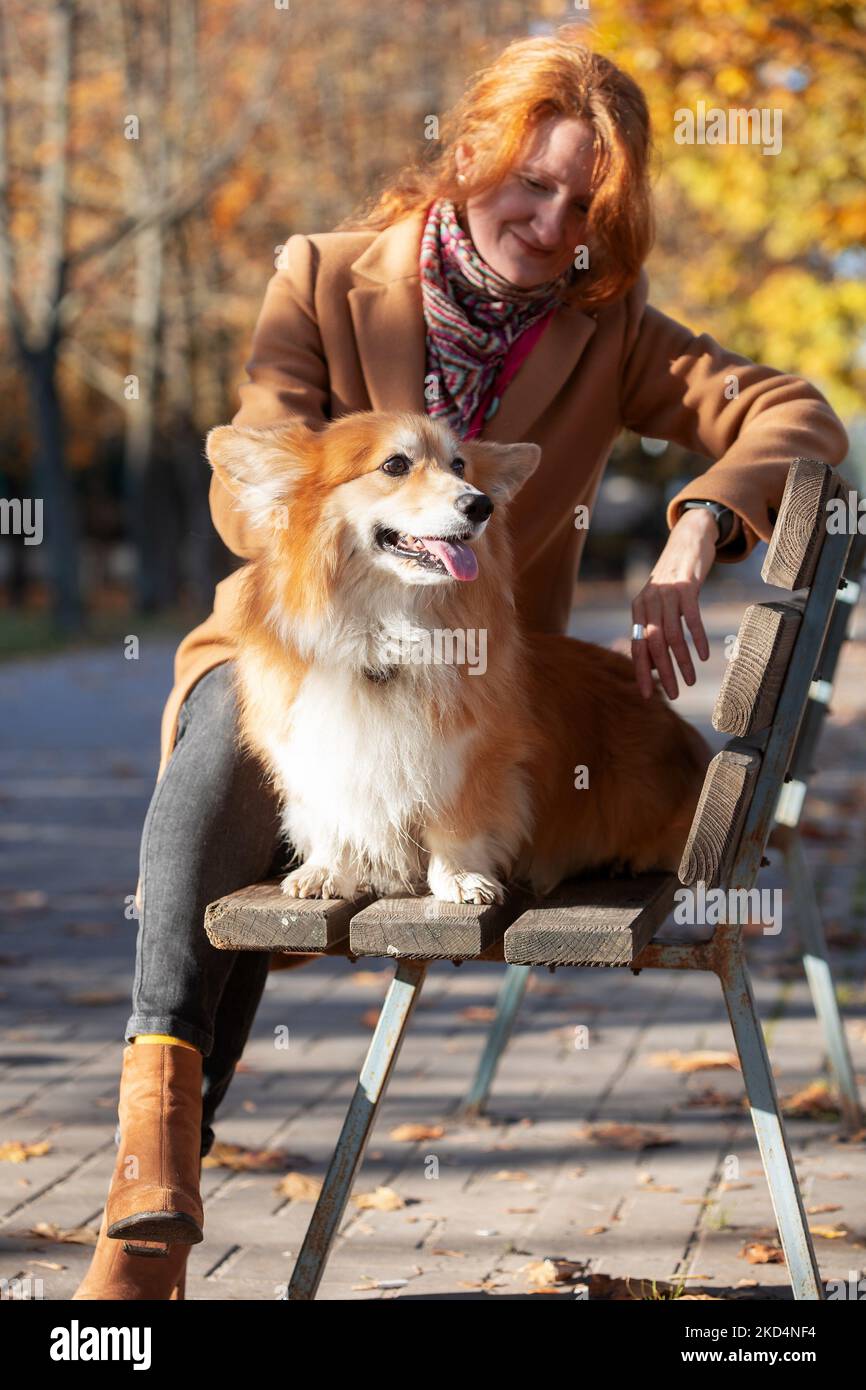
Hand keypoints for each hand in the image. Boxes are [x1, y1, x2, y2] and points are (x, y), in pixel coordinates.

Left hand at [630, 507, 717, 699]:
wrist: (688, 539)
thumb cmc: (674, 578)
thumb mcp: (658, 601)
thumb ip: (654, 626)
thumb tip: (653, 663)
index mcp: (638, 608)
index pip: (637, 646)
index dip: (642, 671)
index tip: (648, 695)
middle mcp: (648, 601)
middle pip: (653, 644)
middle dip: (663, 672)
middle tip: (674, 695)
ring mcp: (666, 593)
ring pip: (672, 634)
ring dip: (682, 661)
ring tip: (690, 680)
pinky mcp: (686, 585)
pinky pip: (691, 618)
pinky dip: (697, 639)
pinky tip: (703, 656)